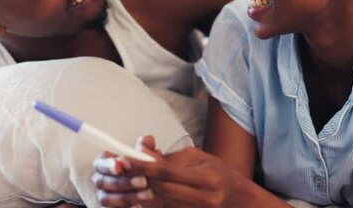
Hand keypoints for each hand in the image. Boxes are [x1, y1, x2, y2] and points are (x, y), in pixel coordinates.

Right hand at [92, 136, 160, 207]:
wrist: (156, 192)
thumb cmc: (148, 172)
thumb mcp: (151, 159)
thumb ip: (148, 149)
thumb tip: (147, 140)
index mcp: (107, 163)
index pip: (101, 161)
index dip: (108, 163)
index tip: (119, 165)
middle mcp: (102, 181)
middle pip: (103, 181)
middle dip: (123, 181)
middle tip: (143, 181)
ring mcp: (106, 197)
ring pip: (107, 199)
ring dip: (128, 196)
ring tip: (148, 194)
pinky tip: (140, 206)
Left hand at [93, 136, 242, 207]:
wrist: (234, 197)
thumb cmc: (214, 171)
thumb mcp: (195, 157)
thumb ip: (168, 156)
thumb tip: (140, 150)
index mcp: (208, 178)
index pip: (168, 172)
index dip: (143, 166)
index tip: (123, 159)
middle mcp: (204, 198)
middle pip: (161, 189)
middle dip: (138, 178)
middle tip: (118, 168)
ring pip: (160, 202)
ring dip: (139, 192)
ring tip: (123, 180)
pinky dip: (147, 203)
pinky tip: (135, 196)